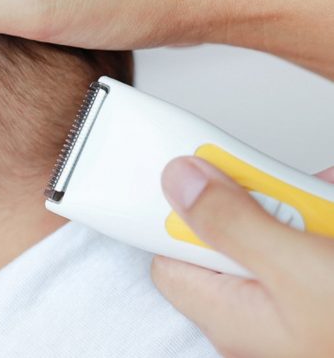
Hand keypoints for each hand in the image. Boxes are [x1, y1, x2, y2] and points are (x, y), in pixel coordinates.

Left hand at [153, 157, 333, 357]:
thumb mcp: (297, 269)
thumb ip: (231, 223)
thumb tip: (178, 181)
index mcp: (227, 311)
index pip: (167, 252)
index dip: (175, 211)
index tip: (198, 173)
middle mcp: (252, 310)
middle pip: (224, 233)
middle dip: (254, 200)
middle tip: (285, 192)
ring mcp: (288, 301)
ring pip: (270, 231)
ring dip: (296, 205)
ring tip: (322, 204)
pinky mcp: (316, 287)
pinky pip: (302, 241)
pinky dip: (318, 218)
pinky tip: (329, 209)